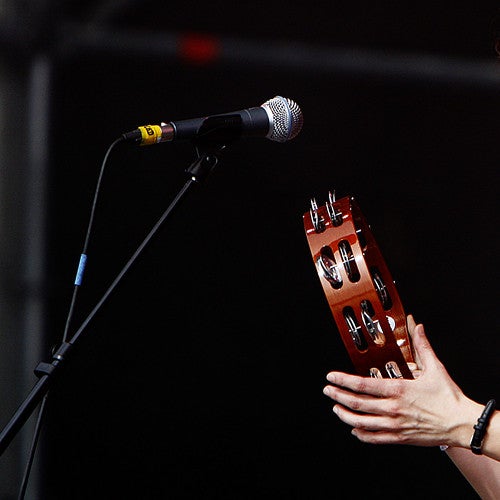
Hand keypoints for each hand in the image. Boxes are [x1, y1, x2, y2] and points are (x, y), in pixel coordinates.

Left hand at [322, 315, 481, 447]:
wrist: (461, 423)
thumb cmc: (448, 398)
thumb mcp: (434, 367)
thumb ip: (422, 346)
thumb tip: (417, 327)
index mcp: (398, 389)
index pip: (362, 385)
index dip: (343, 381)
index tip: (332, 377)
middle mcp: (393, 408)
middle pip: (357, 403)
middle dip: (338, 396)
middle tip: (328, 391)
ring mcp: (395, 424)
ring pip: (361, 422)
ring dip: (345, 415)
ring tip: (336, 408)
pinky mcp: (399, 437)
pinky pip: (374, 438)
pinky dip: (361, 433)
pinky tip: (354, 428)